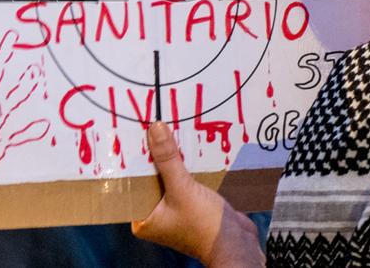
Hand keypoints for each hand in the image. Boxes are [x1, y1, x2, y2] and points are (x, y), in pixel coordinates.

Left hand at [132, 122, 264, 266]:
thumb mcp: (182, 189)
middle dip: (152, 154)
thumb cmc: (205, 226)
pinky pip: (182, 179)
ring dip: (170, 157)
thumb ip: (167, 159)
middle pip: (149, 176)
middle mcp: (155, 214)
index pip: (131, 182)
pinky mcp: (190, 203)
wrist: (238, 245)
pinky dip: (185, 165)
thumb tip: (155, 129)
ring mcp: (173, 209)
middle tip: (150, 125)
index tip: (132, 132)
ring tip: (166, 128)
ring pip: (167, 176)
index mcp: (143, 218)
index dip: (132, 158)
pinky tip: (187, 144)